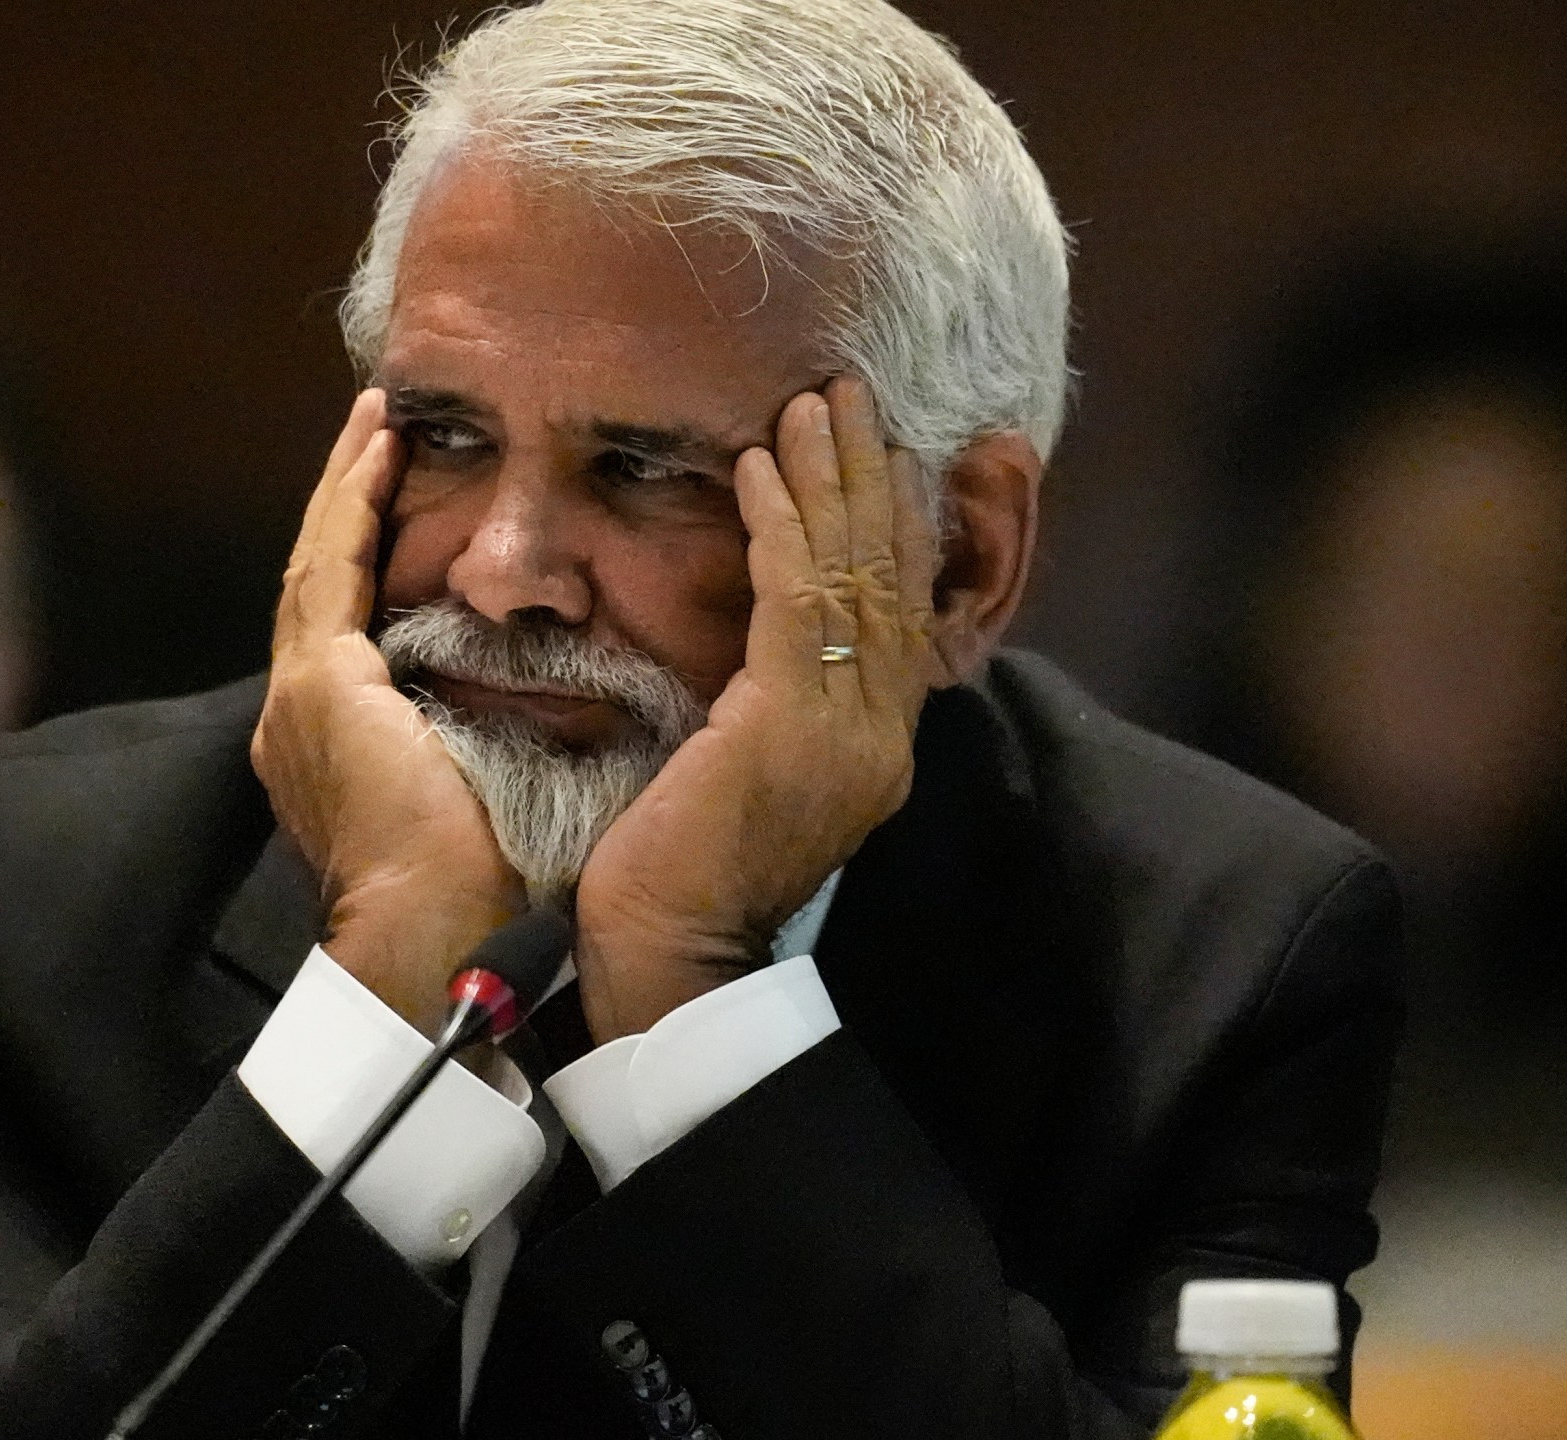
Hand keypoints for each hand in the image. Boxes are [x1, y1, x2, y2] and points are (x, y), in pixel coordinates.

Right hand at [250, 390, 523, 1029]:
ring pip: (318, 561)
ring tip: (374, 420)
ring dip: (345, 486)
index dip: (365, 557)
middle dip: (343, 506)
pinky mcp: (321, 683)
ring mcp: (301, 696)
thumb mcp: (483, 796)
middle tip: (374, 432)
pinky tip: (376, 447)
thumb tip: (564, 706)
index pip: (346, 627)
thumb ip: (491, 741)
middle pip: (319, 582)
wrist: (433, 939)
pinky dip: (351, 504)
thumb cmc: (479, 893)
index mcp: (333, 747)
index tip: (393, 496)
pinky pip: (332, 567)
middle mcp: (299, 716)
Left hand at [572, 377, 937, 1039]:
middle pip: (889, 577)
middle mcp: (879, 733)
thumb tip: (757, 647)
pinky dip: (779, 522)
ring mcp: (844, 728)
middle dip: (869, 477)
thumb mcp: (744, 775)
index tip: (872, 448)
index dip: (888, 523)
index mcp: (873, 747)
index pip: (898, 612)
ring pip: (851, 574)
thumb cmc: (681, 875)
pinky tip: (757, 465)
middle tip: (850, 393)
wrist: (668, 960)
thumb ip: (772, 710)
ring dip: (829, 477)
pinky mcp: (788, 721)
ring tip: (812, 403)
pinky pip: (795, 597)